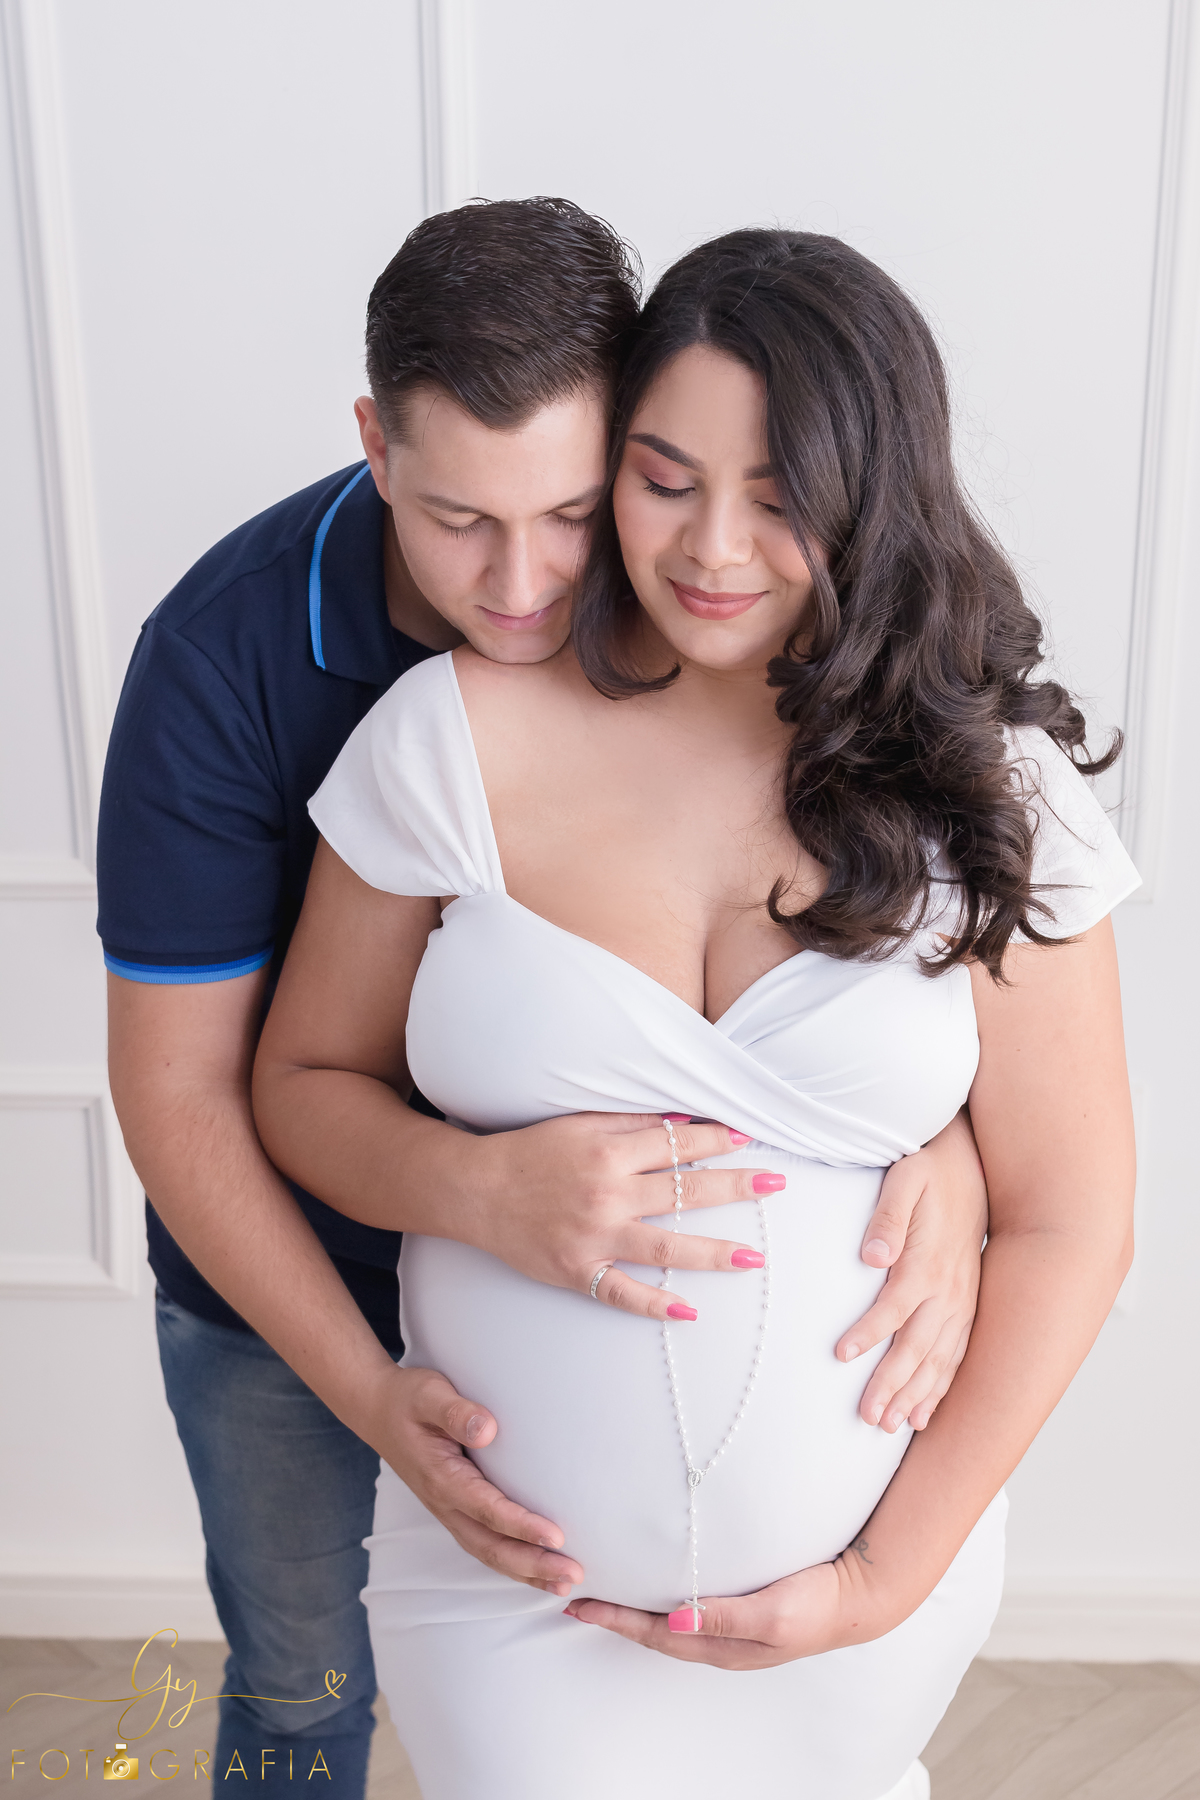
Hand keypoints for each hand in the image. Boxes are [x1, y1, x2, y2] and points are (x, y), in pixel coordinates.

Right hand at [367, 1363, 583, 1595]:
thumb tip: (488, 1430)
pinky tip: (539, 1571)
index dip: (522, 1526)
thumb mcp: (429, 1394)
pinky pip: (485, 1544)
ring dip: (527, 1572)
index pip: (487, 1510)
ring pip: (489, 1553)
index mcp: (441, 1478)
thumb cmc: (408, 1400)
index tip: (556, 1537)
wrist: (378, 1410)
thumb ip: (456, 1412)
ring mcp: (449, 1511)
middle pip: (491, 1546)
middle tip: (574, 1575)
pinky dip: (513, 1563)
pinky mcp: (455, 1510)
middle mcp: (445, 1503)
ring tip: (565, 1583)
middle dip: (533, 1564)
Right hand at [472, 1112, 781, 1321]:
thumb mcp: (578, 1123)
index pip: (677, 1146)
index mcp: (608, 1151)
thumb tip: (682, 1123)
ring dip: (714, 1252)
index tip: (748, 1141)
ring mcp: (594, 1236)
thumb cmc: (530, 1152)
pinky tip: (689, 1312)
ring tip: (755, 1257)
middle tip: (776, 1185)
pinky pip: (621, 1293)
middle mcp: (607, 1193)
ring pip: (666, 1247)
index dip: (716, 1142)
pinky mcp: (576, 1270)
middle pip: (684, 1192)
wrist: (476, 1190)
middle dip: (735, 1186)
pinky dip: (655, 1305)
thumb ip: (629, 1122)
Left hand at [564, 1550, 888, 1669]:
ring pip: (669, 1624)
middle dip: (615, 1618)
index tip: (579, 1606)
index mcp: (722, 1645)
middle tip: (578, 1601)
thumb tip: (675, 1621)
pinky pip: (689, 1611)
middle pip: (654, 1633)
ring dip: (635, 1612)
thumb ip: (725, 1616)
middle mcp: (720, 1640)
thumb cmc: (816, 1603)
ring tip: (605, 1597)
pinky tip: (657, 1590)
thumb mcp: (772, 1611)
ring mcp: (730, 1628)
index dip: (615, 1620)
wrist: (857, 1596)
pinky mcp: (741, 1610)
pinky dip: (662, 1603)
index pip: (655, 1634)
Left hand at [837, 1108, 986, 1431]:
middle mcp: (949, 1289)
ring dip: (916, 1394)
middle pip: (917, 1346)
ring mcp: (962, 1300)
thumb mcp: (906, 1178)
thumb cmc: (929, 1170)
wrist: (973, 1164)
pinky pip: (957, 1354)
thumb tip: (873, 1257)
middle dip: (892, 1384)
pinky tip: (925, 1413)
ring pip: (940, 1358)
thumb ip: (888, 1218)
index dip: (868, 1333)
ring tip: (891, 1426)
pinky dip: (942, 1386)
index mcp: (928, 1262)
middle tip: (867, 1418)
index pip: (894, 1307)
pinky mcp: (967, 1304)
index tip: (841, 1355)